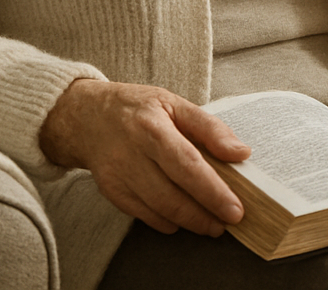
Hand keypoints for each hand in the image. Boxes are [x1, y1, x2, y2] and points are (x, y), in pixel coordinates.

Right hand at [39, 78, 249, 235]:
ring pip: (158, 209)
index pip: (188, 164)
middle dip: (204, 214)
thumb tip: (241, 153)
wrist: (87, 117)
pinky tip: (182, 219)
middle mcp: (132, 153)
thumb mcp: (175, 104)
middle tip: (229, 220)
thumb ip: (210, 128)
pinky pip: (143, 215)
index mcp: (152, 126)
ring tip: (212, 224)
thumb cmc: (137, 108)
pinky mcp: (111, 191)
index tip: (234, 209)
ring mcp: (118, 175)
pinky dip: (166, 222)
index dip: (213, 191)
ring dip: (189, 222)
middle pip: (172, 194)